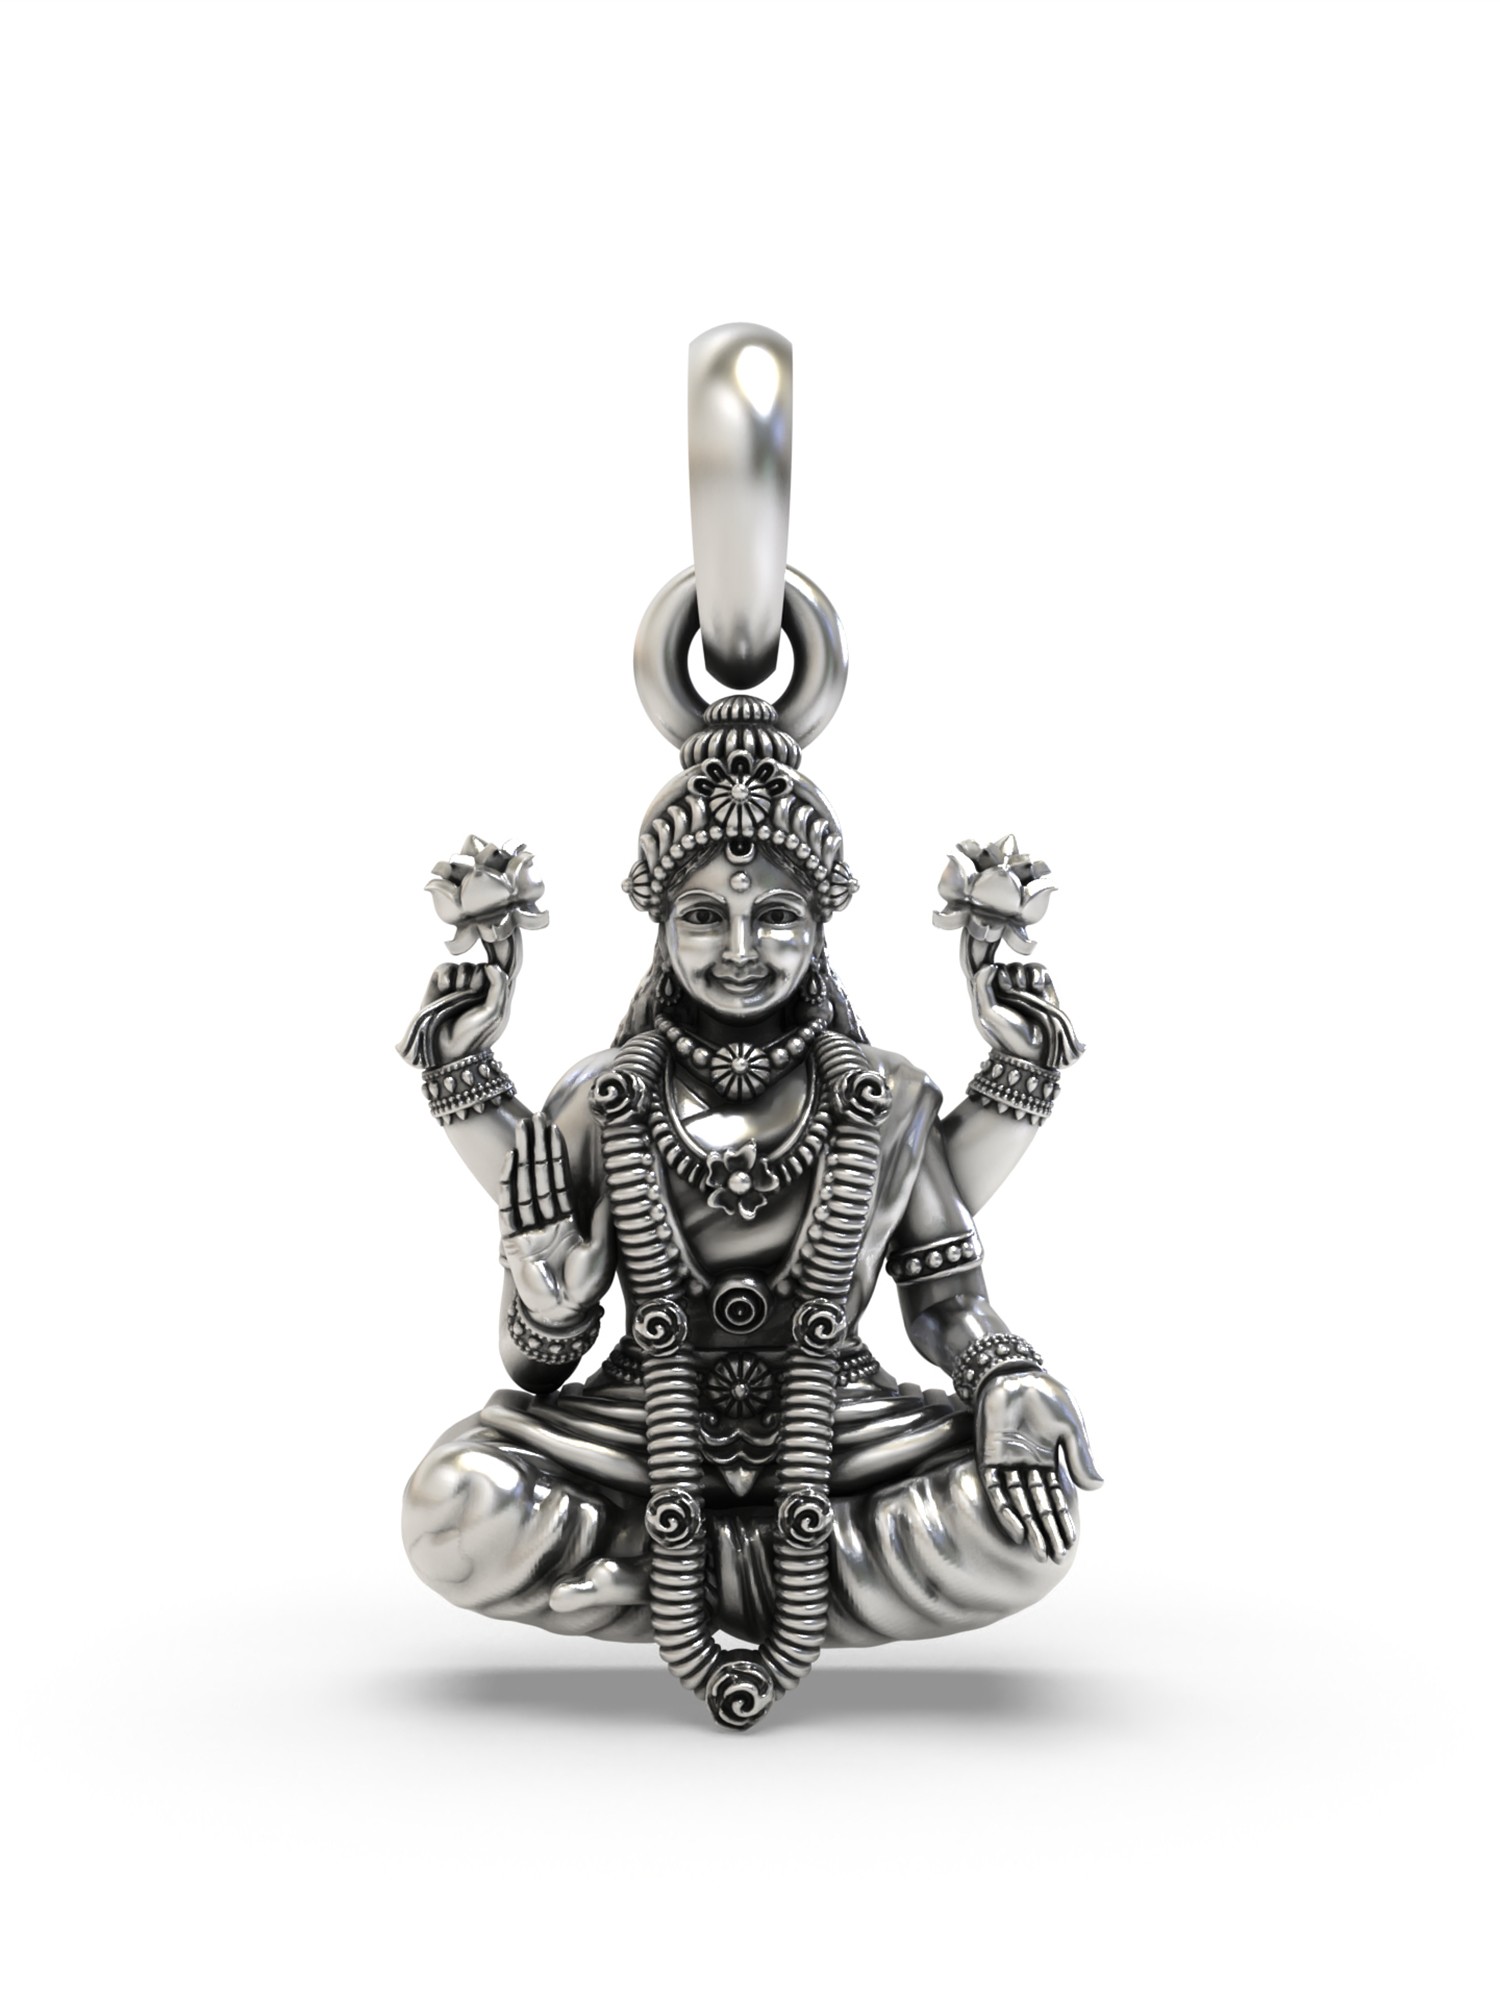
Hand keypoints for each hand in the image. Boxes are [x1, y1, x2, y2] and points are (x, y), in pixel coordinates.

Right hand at [396, 950, 516, 1068]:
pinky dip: (445, 976)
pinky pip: (444, 968)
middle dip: (477, 980)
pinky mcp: (439, 986)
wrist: (445, 1050)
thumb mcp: (494, 1012)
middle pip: (481, 966)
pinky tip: (445, 989)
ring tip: (457, 996)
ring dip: (462, 979)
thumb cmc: (473, 1035)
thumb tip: (491, 965)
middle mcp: (477, 989)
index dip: (496, 973)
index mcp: (495, 995)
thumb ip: (499, 985)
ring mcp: (457, 987)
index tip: (490, 986)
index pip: (500, 971)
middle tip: (472, 997)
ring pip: (463, 966)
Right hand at [500, 1114, 609, 1327]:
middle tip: (534, 1119)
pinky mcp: (514, 1240)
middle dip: (538, 1147)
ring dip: (524, 1157)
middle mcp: (547, 1220)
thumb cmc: (586, 1287)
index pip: (561, 1179)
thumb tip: (615, 1187)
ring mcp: (529, 1229)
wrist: (563, 1314)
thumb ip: (604, 1218)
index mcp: (569, 1220)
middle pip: (540, 1175)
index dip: (557, 1154)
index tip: (554, 1129)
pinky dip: (510, 1184)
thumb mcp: (603, 1249)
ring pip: (525, 1185)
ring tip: (523, 1131)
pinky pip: (510, 1207)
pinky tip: (511, 1162)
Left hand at [966, 949, 1082, 1067]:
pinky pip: (1038, 968)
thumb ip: (981, 986)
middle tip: (1010, 992)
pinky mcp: (1042, 988)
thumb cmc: (1007, 1034)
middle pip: (1004, 966)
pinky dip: (1037, 975)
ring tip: (1024, 992)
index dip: (989, 971)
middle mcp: (1004, 989)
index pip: (984, 969)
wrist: (1035, 1049)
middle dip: (1008, 976)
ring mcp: (1024, 988)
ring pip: (1021, 966)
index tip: (996, 985)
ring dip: (1022, 976)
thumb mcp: (987, 1012)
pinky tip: (1037, 989)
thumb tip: (989, 965)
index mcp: (986, 994)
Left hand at [973, 1369, 1102, 1562]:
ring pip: (1019, 1504)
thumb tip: (1097, 1488)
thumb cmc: (1045, 1396)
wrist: (1013, 1372)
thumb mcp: (1071, 1426)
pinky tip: (1015, 1530)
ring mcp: (1008, 1464)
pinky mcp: (989, 1458)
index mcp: (1049, 1460)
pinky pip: (997, 1490)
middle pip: (1038, 1507)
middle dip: (1047, 1532)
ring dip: (1029, 1528)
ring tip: (1037, 1552)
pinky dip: (1006, 1510)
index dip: (1063, 1522)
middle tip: (1054, 1559)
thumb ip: (1080, 1457)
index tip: (1069, 1546)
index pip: (1057, 1498)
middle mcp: (1028, 1467)